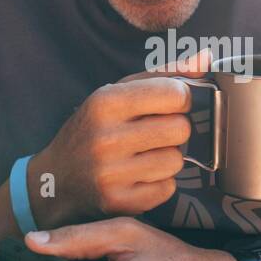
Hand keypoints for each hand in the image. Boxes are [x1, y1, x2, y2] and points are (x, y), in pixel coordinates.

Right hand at [29, 51, 212, 226]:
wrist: (54, 179)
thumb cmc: (94, 129)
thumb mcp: (118, 93)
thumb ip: (164, 75)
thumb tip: (206, 58)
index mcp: (106, 102)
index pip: (176, 93)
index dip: (179, 100)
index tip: (167, 106)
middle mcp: (106, 137)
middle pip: (181, 129)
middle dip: (174, 130)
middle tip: (155, 134)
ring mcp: (111, 173)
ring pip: (176, 161)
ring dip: (167, 158)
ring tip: (144, 156)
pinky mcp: (118, 202)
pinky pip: (167, 189)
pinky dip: (159, 183)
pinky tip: (138, 177)